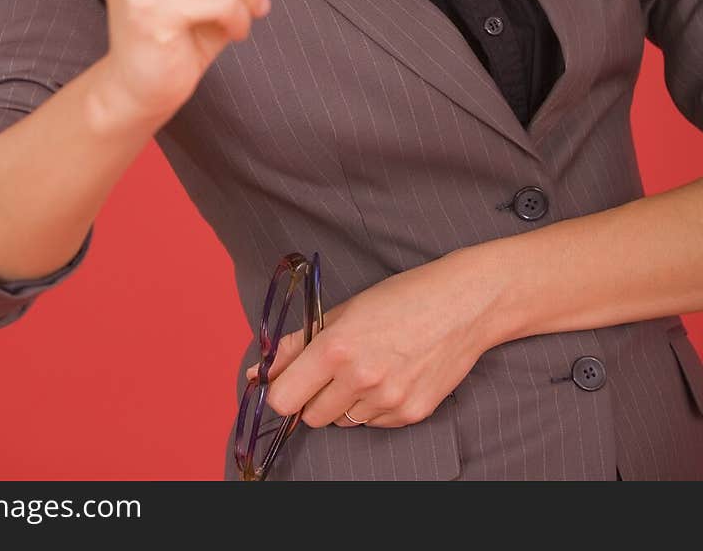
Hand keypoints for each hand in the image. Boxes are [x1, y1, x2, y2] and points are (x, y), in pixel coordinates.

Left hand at [245, 249, 498, 428]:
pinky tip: (392, 374)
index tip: (288, 382)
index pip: (284, 399)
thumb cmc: (402, 298)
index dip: (281, 391)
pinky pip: (374, 422)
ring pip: (344, 421)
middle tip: (333, 369)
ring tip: (370, 366)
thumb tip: (258, 372)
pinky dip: (375, 406)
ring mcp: (388, 400)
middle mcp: (360, 379)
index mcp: (337, 348)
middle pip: (311, 417)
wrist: (462, 304)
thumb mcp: (343, 310)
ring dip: (346, 402)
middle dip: (314, 397)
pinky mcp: (411, 414)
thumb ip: (296, 345)